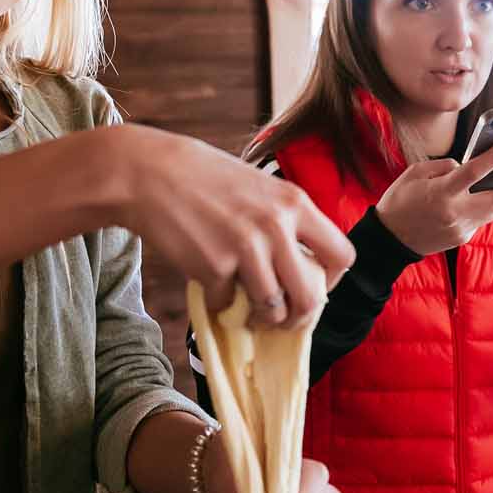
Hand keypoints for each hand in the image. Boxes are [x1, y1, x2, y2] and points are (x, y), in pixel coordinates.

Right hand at [107, 126, 351, 328]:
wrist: (150, 173)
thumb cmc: (205, 179)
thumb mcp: (261, 187)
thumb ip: (285, 221)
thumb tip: (304, 269)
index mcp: (295, 203)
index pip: (342, 254)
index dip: (333, 281)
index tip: (315, 286)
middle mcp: (276, 226)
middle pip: (311, 296)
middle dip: (299, 318)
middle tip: (284, 319)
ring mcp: (246, 248)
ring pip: (272, 310)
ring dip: (260, 319)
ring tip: (247, 311)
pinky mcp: (213, 267)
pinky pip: (225, 305)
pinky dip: (218, 304)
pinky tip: (210, 286)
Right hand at [374, 140, 492, 255]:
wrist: (391, 239)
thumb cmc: (400, 200)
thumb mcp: (414, 174)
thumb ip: (444, 166)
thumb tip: (468, 165)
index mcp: (441, 193)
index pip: (475, 172)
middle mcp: (455, 212)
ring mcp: (462, 228)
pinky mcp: (464, 236)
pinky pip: (487, 216)